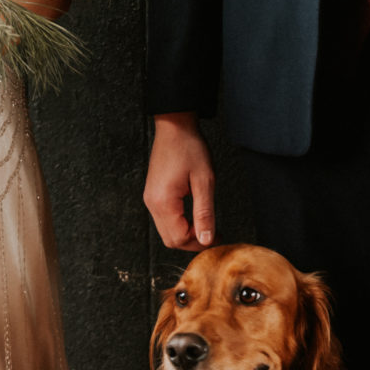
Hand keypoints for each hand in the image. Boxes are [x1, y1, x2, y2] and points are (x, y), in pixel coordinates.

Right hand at [144, 112, 216, 250]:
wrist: (175, 127)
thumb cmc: (190, 148)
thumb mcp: (204, 181)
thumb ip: (205, 213)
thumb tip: (206, 240)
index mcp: (163, 202)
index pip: (179, 239)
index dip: (199, 242)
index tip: (218, 236)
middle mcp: (152, 204)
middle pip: (170, 240)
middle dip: (192, 242)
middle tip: (214, 234)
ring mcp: (150, 200)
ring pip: (167, 232)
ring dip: (186, 234)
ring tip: (206, 225)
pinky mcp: (153, 195)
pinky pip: (165, 220)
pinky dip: (180, 224)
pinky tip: (194, 216)